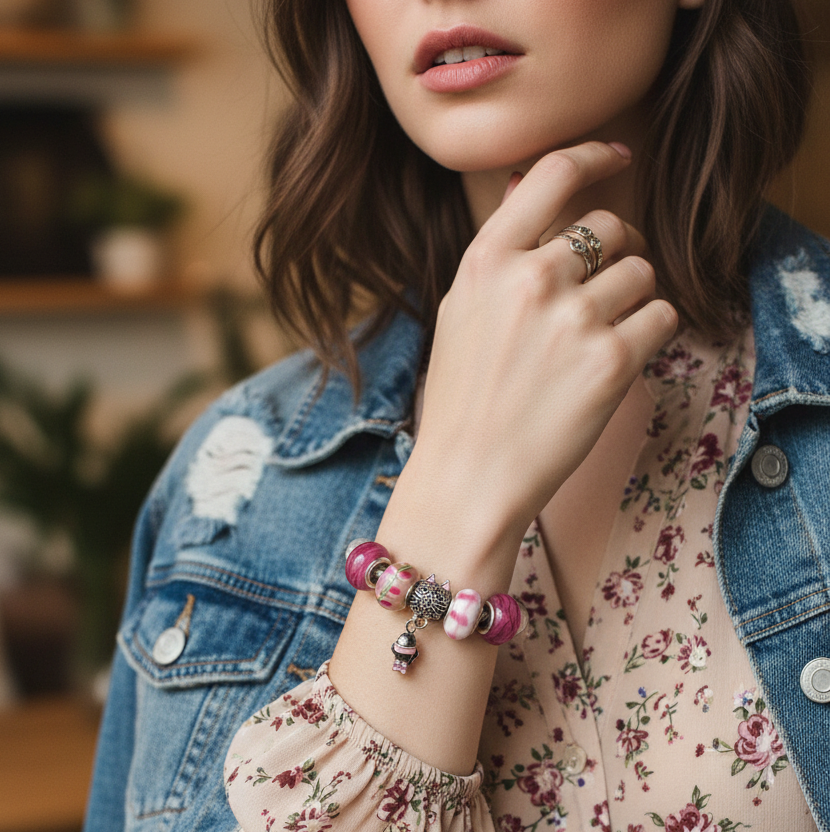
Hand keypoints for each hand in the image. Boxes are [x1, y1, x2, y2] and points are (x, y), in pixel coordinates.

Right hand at [387, 142, 676, 577]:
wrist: (469, 475)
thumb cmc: (462, 400)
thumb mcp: (461, 312)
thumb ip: (501, 255)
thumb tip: (531, 194)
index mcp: (485, 260)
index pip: (551, 174)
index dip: (592, 154)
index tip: (617, 155)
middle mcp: (530, 278)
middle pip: (610, 226)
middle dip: (617, 250)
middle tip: (605, 286)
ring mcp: (572, 318)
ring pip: (643, 272)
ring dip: (633, 298)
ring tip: (603, 335)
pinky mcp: (611, 360)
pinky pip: (662, 315)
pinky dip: (651, 332)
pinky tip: (620, 358)